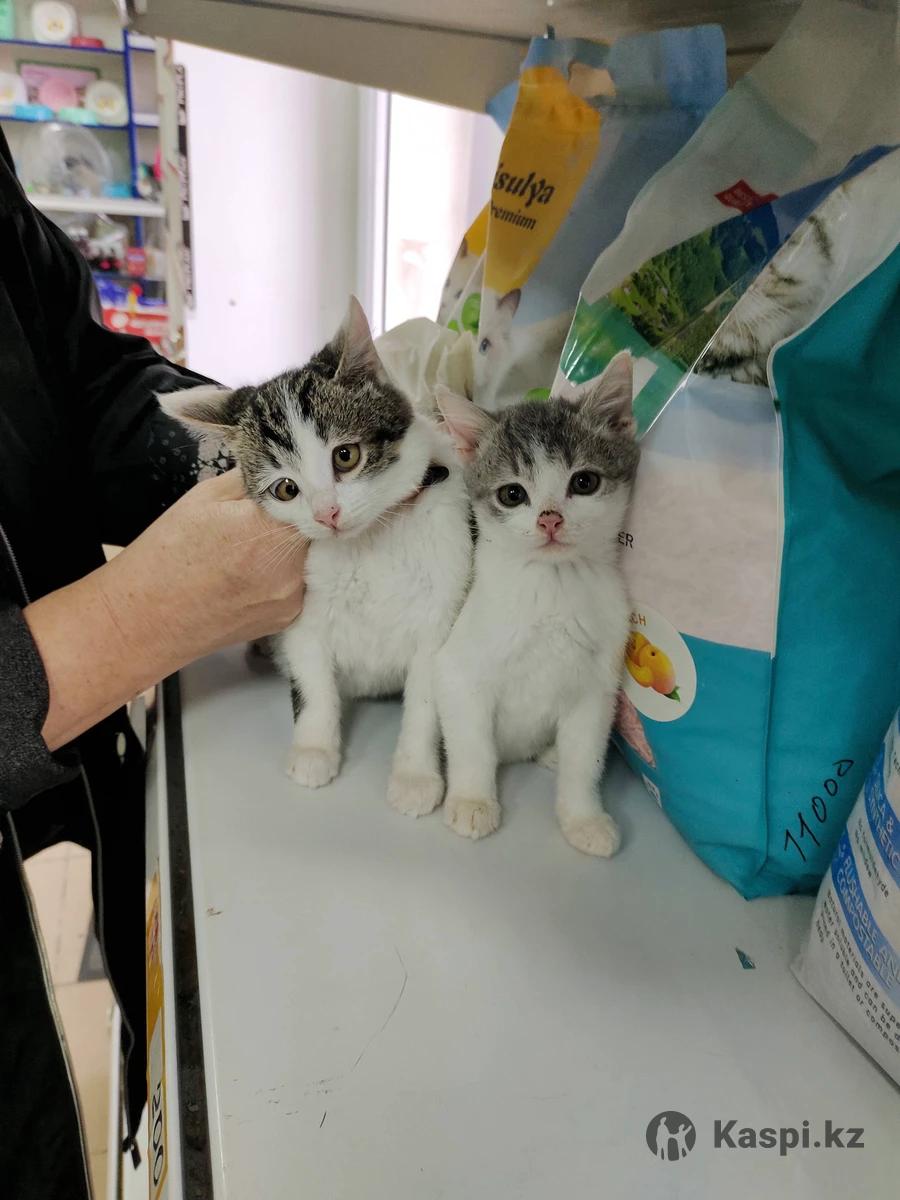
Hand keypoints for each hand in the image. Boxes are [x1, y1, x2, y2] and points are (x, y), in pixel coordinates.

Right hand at [102, 470, 306, 661]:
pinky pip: (301, 585)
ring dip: (294, 547)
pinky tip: (254, 571)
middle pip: (316, 530)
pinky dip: (286, 574)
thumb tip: (280, 464)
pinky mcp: (288, 618)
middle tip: (272, 515)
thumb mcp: (205, 498)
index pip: (313, 499)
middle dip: (300, 518)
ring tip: (255, 547)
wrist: (149, 620)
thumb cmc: (167, 556)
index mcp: (267, 529)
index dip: (307, 489)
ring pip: (311, 558)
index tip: (299, 484)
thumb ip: (252, 478)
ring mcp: (291, 597)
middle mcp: (287, 567)